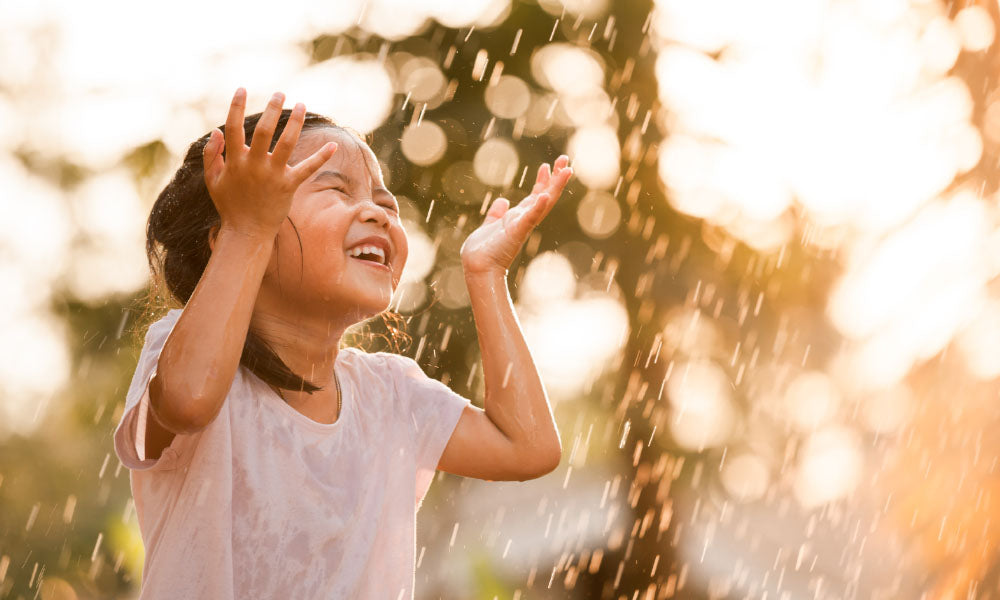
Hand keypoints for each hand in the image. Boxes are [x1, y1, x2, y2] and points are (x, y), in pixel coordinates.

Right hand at [202, 88, 336, 236]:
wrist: (247, 232)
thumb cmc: (229, 205)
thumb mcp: (213, 181)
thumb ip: (212, 155)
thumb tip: (217, 131)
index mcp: (235, 162)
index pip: (233, 128)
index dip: (236, 107)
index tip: (242, 89)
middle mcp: (255, 166)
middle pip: (265, 131)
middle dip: (272, 109)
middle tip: (279, 93)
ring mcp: (273, 175)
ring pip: (287, 143)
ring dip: (295, 123)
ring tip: (301, 105)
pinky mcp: (289, 186)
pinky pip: (308, 169)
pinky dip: (321, 157)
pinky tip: (334, 144)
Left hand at [460, 155, 572, 274]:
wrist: (477, 267)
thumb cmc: (483, 251)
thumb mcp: (490, 225)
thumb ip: (496, 213)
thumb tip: (502, 201)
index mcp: (518, 218)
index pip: (534, 196)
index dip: (542, 181)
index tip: (546, 165)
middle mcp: (524, 220)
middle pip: (545, 195)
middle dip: (555, 178)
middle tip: (565, 159)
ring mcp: (523, 225)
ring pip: (544, 203)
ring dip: (555, 186)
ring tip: (566, 170)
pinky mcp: (517, 231)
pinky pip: (529, 218)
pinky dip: (537, 207)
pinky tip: (544, 195)